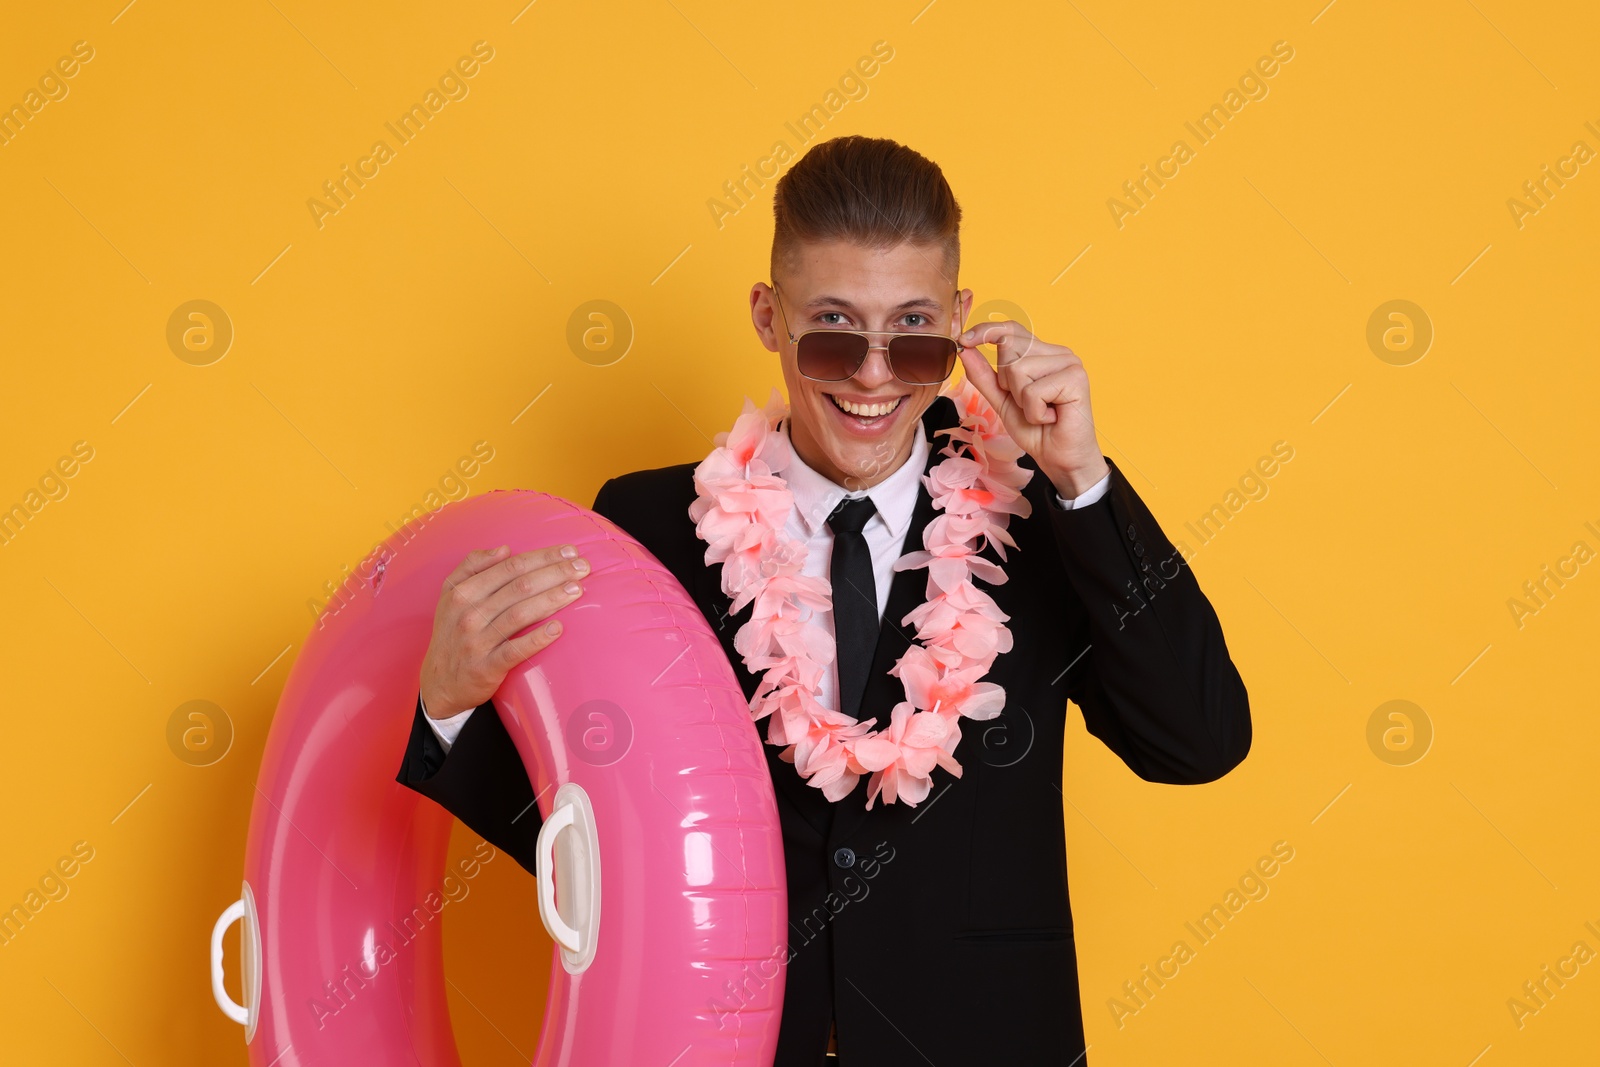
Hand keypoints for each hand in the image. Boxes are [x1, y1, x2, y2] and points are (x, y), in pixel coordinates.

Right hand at [418, 544, 588, 718]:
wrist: (440, 683)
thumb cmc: (452, 633)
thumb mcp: (450, 595)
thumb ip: (472, 566)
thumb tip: (504, 549)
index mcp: (462, 592)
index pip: (509, 567)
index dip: (542, 557)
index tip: (569, 552)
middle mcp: (468, 614)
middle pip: (519, 587)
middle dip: (555, 573)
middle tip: (583, 567)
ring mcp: (477, 641)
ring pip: (520, 614)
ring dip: (552, 599)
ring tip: (577, 590)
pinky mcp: (486, 667)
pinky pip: (515, 650)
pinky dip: (537, 638)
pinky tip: (558, 628)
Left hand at [956, 320, 1109, 497]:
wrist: (1059, 458)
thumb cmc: (1035, 429)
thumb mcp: (1001, 400)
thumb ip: (984, 375)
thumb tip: (964, 350)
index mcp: (1042, 353)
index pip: (1011, 329)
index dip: (986, 331)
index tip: (964, 341)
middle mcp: (1058, 352)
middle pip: (1009, 348)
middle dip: (1008, 383)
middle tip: (1029, 404)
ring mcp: (1069, 362)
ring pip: (1018, 369)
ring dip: (1022, 401)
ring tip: (1041, 412)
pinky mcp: (1075, 378)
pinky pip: (1032, 391)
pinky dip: (1034, 412)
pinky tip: (1050, 417)